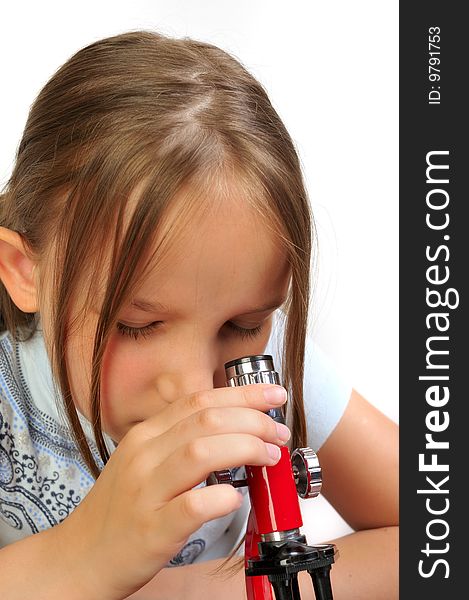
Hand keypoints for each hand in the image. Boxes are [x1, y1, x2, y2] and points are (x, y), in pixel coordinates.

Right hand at [55, 384, 288, 599]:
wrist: (82, 555)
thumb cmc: (121, 508)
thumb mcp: (143, 460)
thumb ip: (180, 440)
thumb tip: (233, 426)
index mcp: (145, 435)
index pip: (198, 400)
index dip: (241, 394)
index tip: (272, 395)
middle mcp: (144, 455)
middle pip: (206, 420)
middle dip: (252, 419)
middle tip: (278, 431)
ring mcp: (146, 491)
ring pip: (200, 452)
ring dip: (244, 448)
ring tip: (268, 456)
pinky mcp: (152, 528)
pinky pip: (192, 506)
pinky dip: (221, 497)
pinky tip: (237, 496)